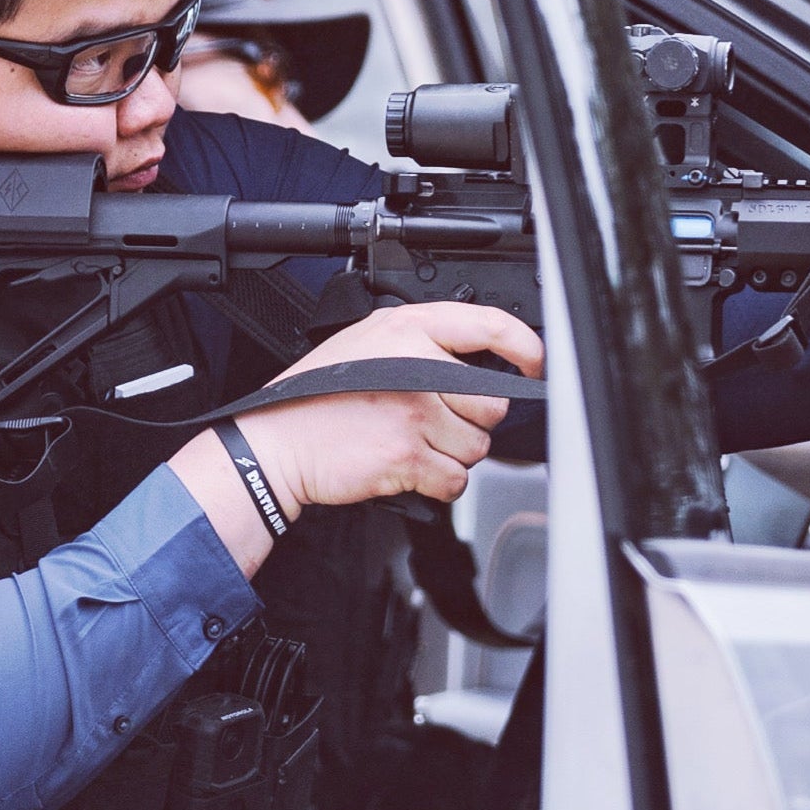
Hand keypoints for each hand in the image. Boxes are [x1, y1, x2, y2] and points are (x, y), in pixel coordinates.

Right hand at [241, 299, 541, 510]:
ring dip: (453, 455)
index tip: (534, 365)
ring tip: (412, 444)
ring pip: (477, 446)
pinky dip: (438, 484)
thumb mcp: (366, 342)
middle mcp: (416, 364)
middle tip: (432, 423)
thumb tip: (476, 365)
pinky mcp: (409, 455)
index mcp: (408, 328)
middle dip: (470, 421)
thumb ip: (421, 344)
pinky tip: (409, 468)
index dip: (524, 348)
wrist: (276, 444)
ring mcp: (414, 411)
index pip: (489, 326)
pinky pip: (456, 479)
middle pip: (490, 403)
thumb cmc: (315, 398)